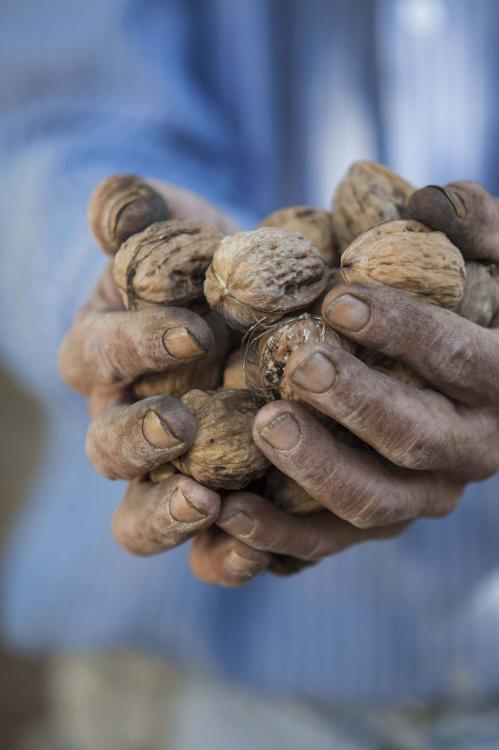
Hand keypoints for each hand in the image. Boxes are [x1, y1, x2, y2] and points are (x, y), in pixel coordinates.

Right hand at [59, 180, 247, 562]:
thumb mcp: (173, 231)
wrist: (245, 318)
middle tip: (182, 425)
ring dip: (168, 514)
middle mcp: (125, 424)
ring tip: (209, 502)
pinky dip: (226, 554)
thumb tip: (114, 199)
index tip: (194, 332)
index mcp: (106, 356)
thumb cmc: (202, 269)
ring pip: (138, 519)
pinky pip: (206, 550)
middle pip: (107, 450)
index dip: (137, 345)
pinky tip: (261, 546)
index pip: (99, 354)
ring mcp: (166, 475)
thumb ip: (141, 216)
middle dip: (139, 440)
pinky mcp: (217, 508)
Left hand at [203, 180, 498, 585]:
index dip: (404, 329)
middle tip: (299, 363)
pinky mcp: (380, 522)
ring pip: (372, 501)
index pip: (459, 358)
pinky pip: (329, 542)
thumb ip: (479, 229)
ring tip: (264, 422)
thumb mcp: (495, 261)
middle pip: (415, 437)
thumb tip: (431, 200)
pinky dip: (279, 536)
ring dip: (316, 468)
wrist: (472, 380)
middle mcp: (471, 451)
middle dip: (357, 400)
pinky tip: (228, 510)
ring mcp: (424, 497)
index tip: (339, 295)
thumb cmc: (477, 306)